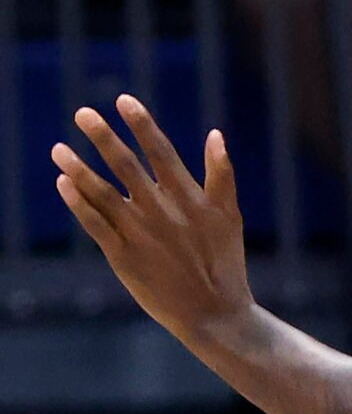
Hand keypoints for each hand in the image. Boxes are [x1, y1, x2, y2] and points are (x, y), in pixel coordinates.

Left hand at [53, 100, 251, 340]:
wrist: (213, 313)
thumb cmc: (224, 262)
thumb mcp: (230, 216)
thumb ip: (221, 174)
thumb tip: (215, 134)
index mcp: (189, 198)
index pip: (161, 152)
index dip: (141, 125)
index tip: (122, 100)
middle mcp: (162, 211)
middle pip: (127, 166)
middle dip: (103, 137)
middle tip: (82, 113)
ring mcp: (141, 234)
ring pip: (103, 194)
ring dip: (79, 169)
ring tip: (58, 148)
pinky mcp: (123, 257)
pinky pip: (95, 225)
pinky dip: (78, 204)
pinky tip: (62, 184)